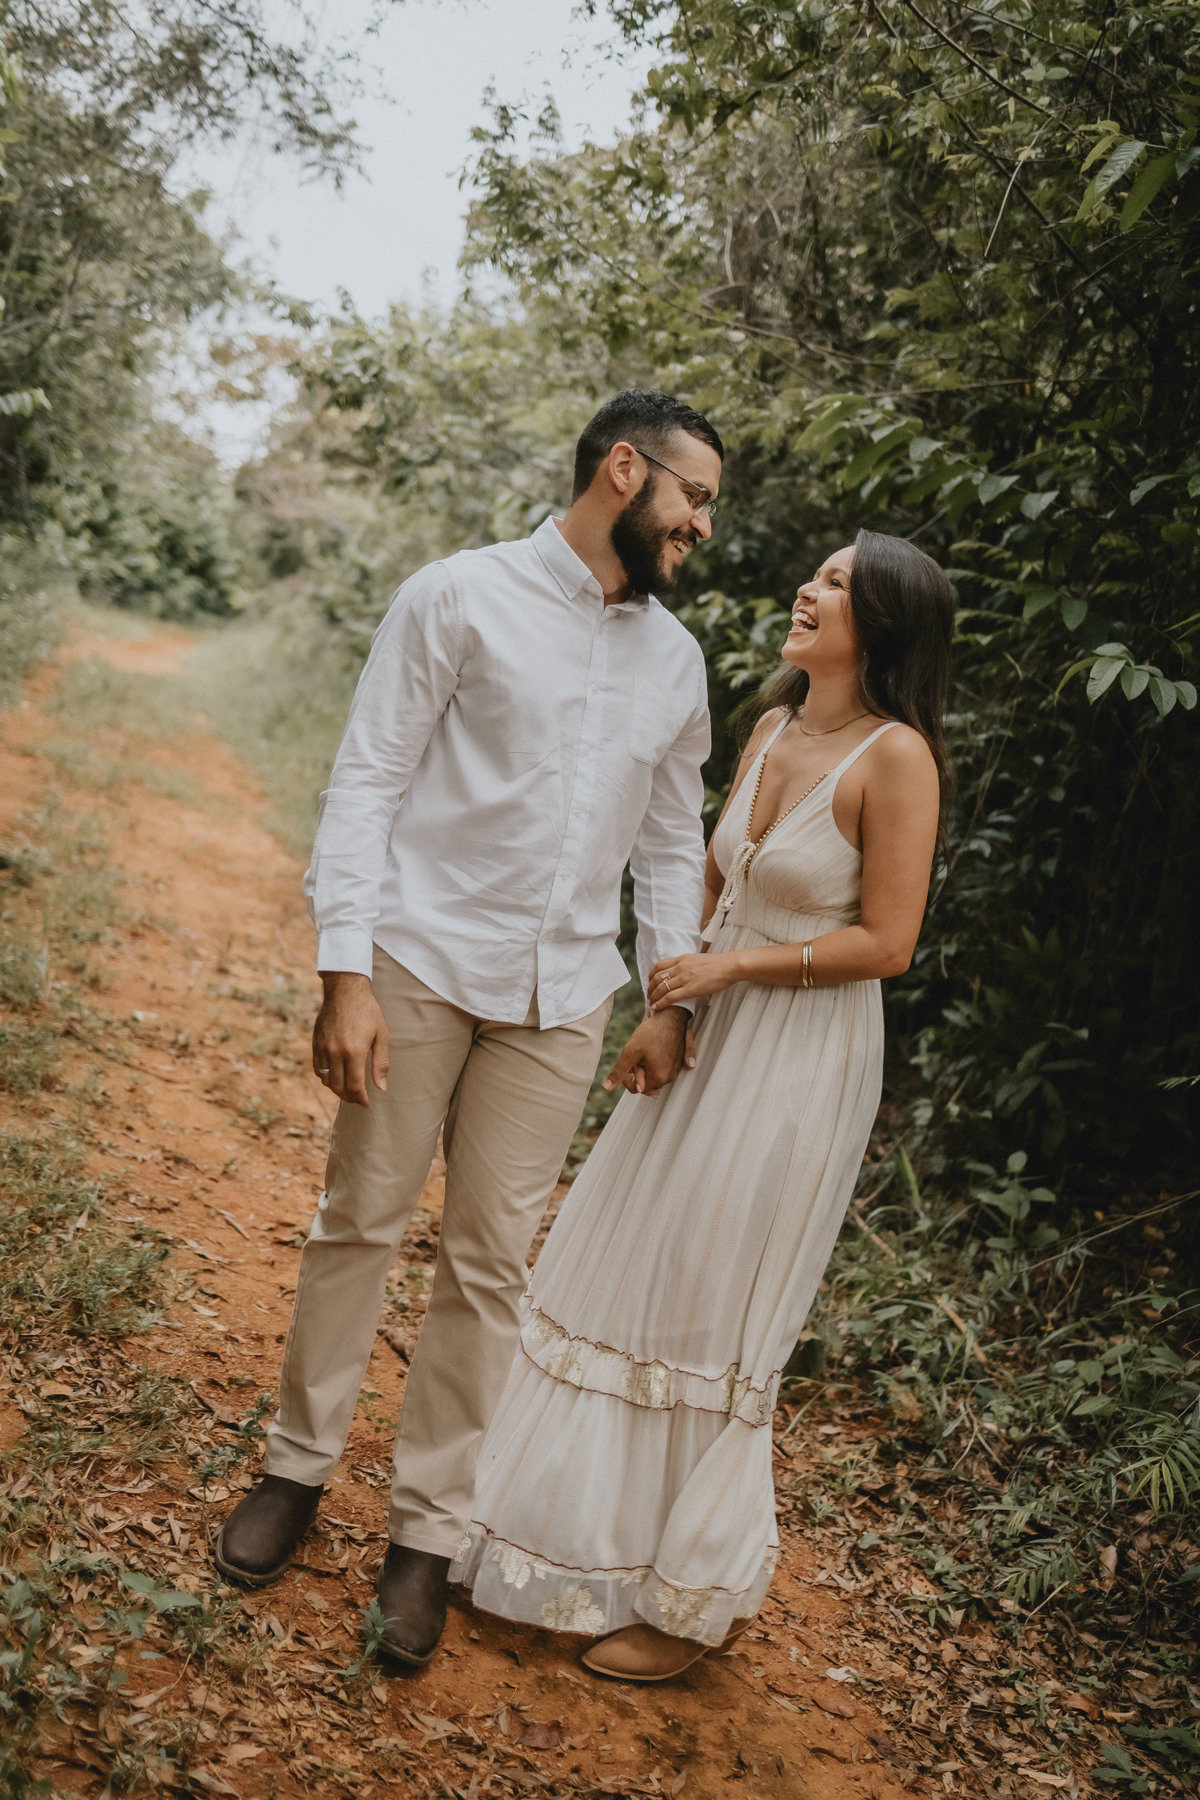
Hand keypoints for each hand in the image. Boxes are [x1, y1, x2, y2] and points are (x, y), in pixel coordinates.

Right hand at [312, 972, 389, 1107]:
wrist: (345, 990)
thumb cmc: (368, 1012)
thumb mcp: (382, 1035)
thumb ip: (381, 1063)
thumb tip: (381, 1087)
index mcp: (354, 1052)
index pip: (354, 1086)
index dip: (360, 1099)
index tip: (366, 1104)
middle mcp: (335, 1052)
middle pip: (338, 1087)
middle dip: (349, 1098)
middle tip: (358, 1099)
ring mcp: (323, 1048)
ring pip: (326, 1080)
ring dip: (337, 1089)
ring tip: (348, 1090)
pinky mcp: (315, 1043)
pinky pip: (317, 1069)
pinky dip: (325, 1078)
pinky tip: (336, 1077)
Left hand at [601, 1007, 693, 1097]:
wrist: (671, 1015)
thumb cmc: (652, 1032)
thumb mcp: (631, 1051)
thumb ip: (620, 1072)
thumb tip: (607, 1087)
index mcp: (659, 1077)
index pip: (637, 1089)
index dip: (628, 1076)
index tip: (629, 1062)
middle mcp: (670, 1077)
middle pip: (646, 1082)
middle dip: (638, 1070)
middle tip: (638, 1054)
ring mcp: (675, 1069)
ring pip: (653, 1074)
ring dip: (646, 1065)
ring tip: (646, 1050)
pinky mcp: (678, 1061)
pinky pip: (662, 1068)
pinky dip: (655, 1062)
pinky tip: (653, 1049)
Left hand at [646, 952, 739, 1012]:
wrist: (729, 966)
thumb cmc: (718, 965)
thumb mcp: (698, 960)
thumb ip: (689, 965)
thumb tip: (684, 973)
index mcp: (682, 958)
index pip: (659, 965)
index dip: (651, 975)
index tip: (650, 982)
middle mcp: (680, 967)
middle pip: (657, 977)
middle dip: (650, 988)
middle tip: (648, 995)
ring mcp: (684, 978)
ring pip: (661, 988)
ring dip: (653, 997)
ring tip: (651, 1003)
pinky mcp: (690, 989)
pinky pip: (670, 997)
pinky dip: (660, 1003)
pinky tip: (656, 1008)